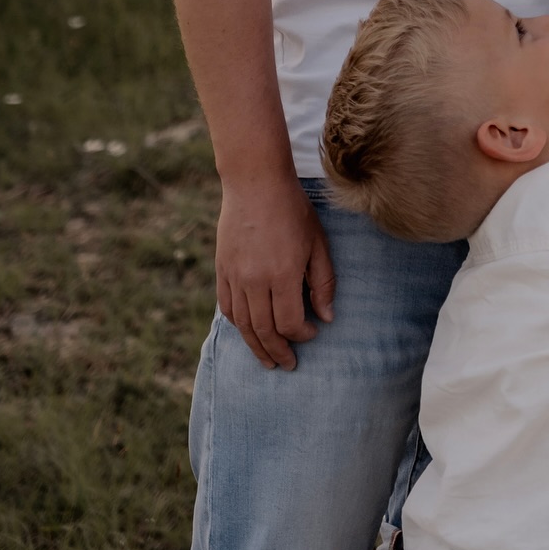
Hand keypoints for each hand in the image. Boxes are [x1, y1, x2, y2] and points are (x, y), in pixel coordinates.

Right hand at [215, 175, 335, 369]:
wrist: (255, 184)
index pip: (289, 323)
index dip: (302, 336)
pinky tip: (249, 331)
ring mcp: (235, 276)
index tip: (312, 334)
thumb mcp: (318, 243)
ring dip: (256, 347)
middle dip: (278, 352)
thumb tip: (327, 317)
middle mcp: (255, 280)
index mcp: (282, 274)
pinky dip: (238, 325)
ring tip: (267, 360)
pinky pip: (228, 307)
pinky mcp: (222, 270)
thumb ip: (323, 282)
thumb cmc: (294, 210)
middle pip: (264, 331)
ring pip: (243, 325)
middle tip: (288, 365)